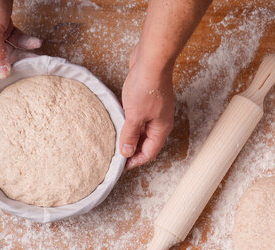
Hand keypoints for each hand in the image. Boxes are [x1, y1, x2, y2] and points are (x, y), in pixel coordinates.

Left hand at [120, 44, 174, 169]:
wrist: (151, 59)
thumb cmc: (147, 86)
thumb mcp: (134, 116)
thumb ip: (130, 135)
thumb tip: (127, 152)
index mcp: (161, 128)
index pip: (149, 152)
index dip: (135, 161)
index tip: (121, 166)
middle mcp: (160, 121)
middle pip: (145, 142)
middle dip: (131, 148)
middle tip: (114, 153)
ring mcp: (154, 109)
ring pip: (141, 128)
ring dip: (128, 133)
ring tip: (113, 138)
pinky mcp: (147, 98)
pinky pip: (137, 115)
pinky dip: (127, 119)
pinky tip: (116, 118)